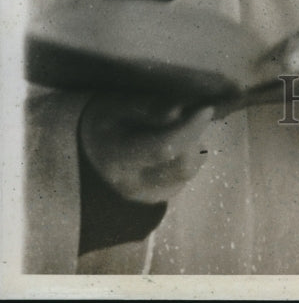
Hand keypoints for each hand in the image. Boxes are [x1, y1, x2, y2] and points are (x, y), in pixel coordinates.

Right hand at [79, 93, 213, 204]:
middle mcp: (133, 185)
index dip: (189, 128)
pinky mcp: (159, 198)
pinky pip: (185, 176)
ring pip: (188, 171)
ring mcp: (147, 196)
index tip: (206, 107)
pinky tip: (178, 142)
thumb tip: (178, 110)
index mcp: (118, 159)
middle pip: (182, 164)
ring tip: (181, 126)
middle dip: (195, 135)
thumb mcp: (116, 104)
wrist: (88, 150)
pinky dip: (189, 155)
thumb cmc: (104, 121)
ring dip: (194, 144)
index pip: (163, 148)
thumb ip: (147, 107)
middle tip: (193, 112)